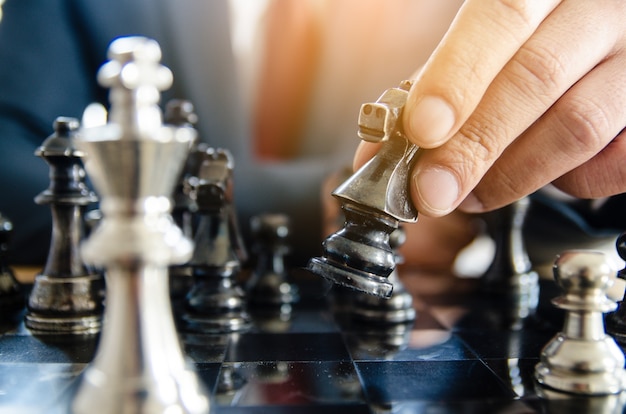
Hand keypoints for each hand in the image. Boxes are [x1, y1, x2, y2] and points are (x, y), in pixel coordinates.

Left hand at [357, 0, 625, 216]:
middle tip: (431, 191)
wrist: (606, 40)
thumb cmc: (540, 45)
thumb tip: (385, 150)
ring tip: (471, 194)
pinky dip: (569, 181)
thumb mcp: (490, 44)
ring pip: (576, 124)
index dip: (455, 77)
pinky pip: (613, 161)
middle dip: (472, 146)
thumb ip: (442, 85)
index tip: (420, 131)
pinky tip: (542, 174)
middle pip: (534, 77)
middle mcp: (602, 7)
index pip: (499, 17)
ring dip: (510, 174)